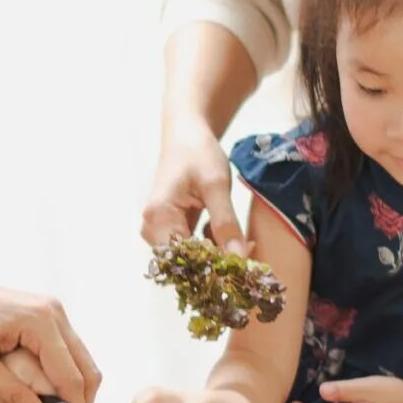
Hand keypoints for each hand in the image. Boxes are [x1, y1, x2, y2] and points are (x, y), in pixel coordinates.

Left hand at [0, 265, 101, 402]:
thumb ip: (11, 396)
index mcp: (40, 321)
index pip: (73, 378)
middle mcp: (54, 313)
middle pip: (87, 371)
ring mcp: (52, 313)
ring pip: (79, 364)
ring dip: (70, 393)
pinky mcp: (44, 318)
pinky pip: (65, 355)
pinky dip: (60, 379)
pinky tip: (38, 397)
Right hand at [141, 119, 245, 253]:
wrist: (187, 135)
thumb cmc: (197, 153)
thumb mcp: (216, 185)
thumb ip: (226, 222)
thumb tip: (238, 258)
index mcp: (158, 218)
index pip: (185, 260)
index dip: (214, 267)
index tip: (244, 265)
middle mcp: (152, 229)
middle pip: (186, 264)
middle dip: (218, 264)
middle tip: (250, 252)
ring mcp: (160, 231)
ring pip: (192, 260)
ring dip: (218, 256)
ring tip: (245, 243)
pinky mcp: (172, 230)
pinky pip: (193, 251)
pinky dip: (214, 248)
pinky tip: (232, 238)